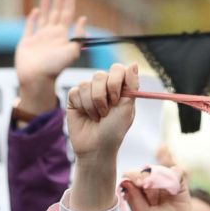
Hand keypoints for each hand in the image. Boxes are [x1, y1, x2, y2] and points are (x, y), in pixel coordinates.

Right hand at [15, 0, 86, 114]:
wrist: (37, 78)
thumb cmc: (55, 67)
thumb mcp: (72, 51)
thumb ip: (78, 36)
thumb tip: (83, 19)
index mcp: (62, 35)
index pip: (67, 14)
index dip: (69, 2)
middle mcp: (52, 35)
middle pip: (56, 13)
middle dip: (59, 0)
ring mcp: (39, 38)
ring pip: (44, 17)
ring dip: (46, 5)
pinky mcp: (27, 42)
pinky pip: (30, 27)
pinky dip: (32, 19)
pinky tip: (35, 11)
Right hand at [66, 62, 137, 210]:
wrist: (96, 147)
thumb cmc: (115, 131)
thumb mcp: (127, 109)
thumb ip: (131, 85)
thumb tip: (134, 63)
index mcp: (120, 89)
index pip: (117, 69)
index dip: (116, 80)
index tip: (117, 98)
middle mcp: (104, 88)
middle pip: (100, 75)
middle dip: (103, 95)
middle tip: (107, 112)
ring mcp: (89, 92)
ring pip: (86, 84)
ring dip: (93, 104)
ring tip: (97, 117)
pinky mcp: (75, 99)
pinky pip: (75, 91)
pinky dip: (82, 105)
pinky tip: (86, 116)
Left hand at [121, 166, 203, 210]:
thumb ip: (134, 198)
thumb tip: (125, 181)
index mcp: (137, 191)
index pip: (130, 176)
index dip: (132, 176)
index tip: (137, 184)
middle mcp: (150, 184)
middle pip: (144, 170)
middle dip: (144, 176)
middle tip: (145, 185)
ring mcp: (164, 182)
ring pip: (159, 169)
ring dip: (159, 176)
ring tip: (160, 187)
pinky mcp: (178, 182)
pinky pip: (176, 171)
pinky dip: (174, 175)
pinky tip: (173, 187)